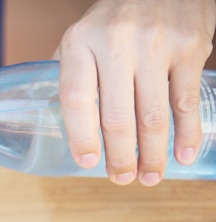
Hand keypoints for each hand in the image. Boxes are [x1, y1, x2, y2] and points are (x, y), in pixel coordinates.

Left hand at [56, 0, 215, 185]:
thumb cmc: (114, 19)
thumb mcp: (81, 37)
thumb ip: (69, 75)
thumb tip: (55, 124)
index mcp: (80, 42)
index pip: (75, 99)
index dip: (81, 138)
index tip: (87, 162)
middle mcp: (115, 43)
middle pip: (115, 116)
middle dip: (119, 157)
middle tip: (121, 179)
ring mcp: (155, 45)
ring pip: (152, 116)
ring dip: (151, 155)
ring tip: (148, 177)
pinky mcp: (190, 47)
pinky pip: (184, 102)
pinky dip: (186, 134)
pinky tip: (182, 156)